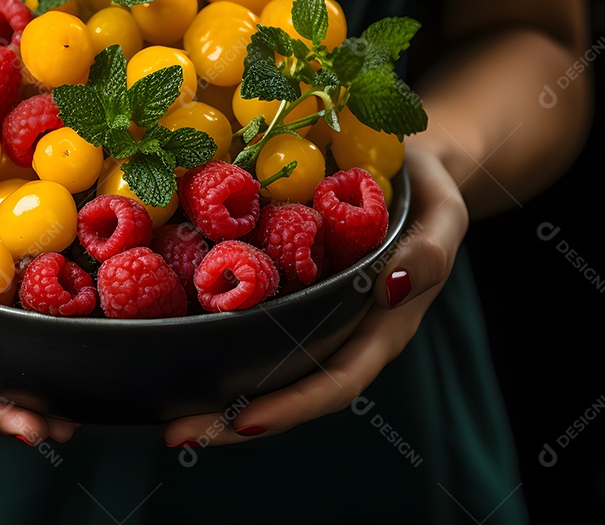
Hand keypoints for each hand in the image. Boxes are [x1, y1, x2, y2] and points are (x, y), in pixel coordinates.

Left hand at [161, 144, 467, 444]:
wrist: (410, 170)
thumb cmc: (428, 194)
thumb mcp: (444, 215)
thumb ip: (429, 251)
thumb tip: (391, 287)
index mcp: (378, 329)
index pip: (334, 382)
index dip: (291, 406)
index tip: (243, 421)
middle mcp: (338, 333)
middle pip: (286, 391)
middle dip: (231, 421)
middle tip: (173, 435)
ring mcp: (309, 316)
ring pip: (260, 366)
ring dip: (212, 394)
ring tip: (160, 411)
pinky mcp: (285, 290)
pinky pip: (248, 323)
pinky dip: (210, 339)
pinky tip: (168, 342)